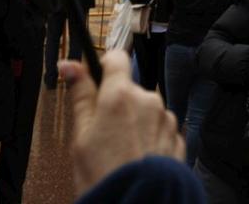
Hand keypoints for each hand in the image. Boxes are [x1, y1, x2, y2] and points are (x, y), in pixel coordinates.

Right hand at [62, 50, 182, 197]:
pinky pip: (160, 130)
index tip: (96, 80)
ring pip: (146, 111)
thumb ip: (81, 96)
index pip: (116, 58)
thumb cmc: (106, 177)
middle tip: (103, 134)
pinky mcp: (177, 139)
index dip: (104, 66)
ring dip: (136, 124)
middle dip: (118, 105)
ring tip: (122, 153)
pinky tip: (138, 159)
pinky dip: (150, 140)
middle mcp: (149, 101)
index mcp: (121, 95)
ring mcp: (166, 120)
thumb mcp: (81, 136)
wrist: (138, 203)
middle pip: (130, 90)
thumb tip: (70, 66)